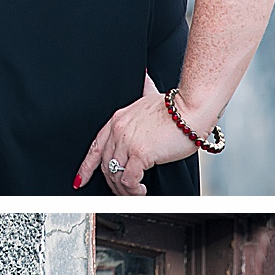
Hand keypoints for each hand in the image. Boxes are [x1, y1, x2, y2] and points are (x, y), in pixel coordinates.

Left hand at [75, 74, 203, 194]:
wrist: (192, 107)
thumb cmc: (177, 106)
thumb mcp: (151, 96)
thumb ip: (144, 90)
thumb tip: (144, 79)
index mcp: (118, 120)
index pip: (95, 147)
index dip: (87, 167)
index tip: (82, 179)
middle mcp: (118, 131)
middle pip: (105, 165)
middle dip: (112, 183)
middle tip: (122, 193)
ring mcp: (127, 142)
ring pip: (116, 175)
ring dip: (124, 190)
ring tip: (134, 194)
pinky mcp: (140, 153)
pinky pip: (129, 179)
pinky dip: (133, 190)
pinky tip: (141, 190)